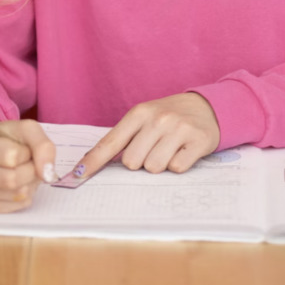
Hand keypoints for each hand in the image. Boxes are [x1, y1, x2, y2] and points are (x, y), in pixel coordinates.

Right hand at [0, 111, 57, 213]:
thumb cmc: (9, 139)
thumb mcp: (27, 130)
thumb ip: (42, 146)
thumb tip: (47, 175)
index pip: (11, 156)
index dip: (26, 153)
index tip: (21, 148)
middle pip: (12, 180)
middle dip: (30, 171)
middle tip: (27, 163)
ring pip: (16, 194)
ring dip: (29, 184)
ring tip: (21, 172)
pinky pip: (15, 207)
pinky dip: (24, 197)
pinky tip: (16, 185)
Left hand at [70, 93, 219, 181]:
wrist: (207, 107)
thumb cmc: (168, 117)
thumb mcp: (144, 119)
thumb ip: (124, 138)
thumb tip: (94, 164)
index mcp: (138, 113)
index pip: (109, 143)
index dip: (92, 162)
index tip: (77, 177)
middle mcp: (157, 119)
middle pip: (131, 162)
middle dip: (140, 162)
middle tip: (153, 149)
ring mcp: (178, 129)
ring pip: (154, 167)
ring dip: (160, 165)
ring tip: (169, 150)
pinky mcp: (198, 140)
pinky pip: (177, 168)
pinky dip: (179, 165)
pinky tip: (183, 151)